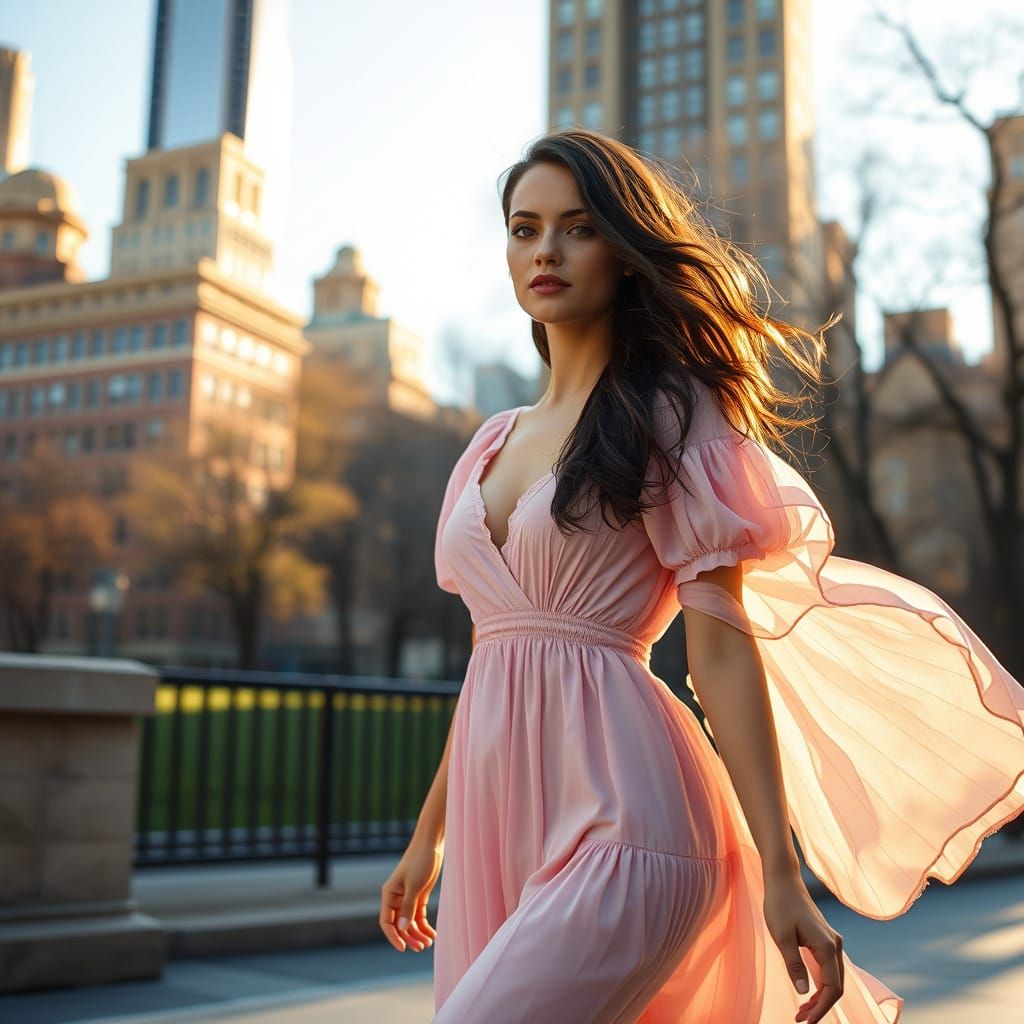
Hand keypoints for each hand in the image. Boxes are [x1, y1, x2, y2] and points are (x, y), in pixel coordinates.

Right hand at [379, 835, 442, 952]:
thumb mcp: (414, 885)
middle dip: (409, 938)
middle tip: (421, 948)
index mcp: (389, 894)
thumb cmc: (420, 861)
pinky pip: (418, 916)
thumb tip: (402, 929)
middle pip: (399, 925)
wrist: (432, 844)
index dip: (393, 936)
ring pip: (410, 922)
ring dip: (418, 934)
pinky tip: (432, 934)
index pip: (387, 921)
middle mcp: (396, 898)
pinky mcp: (419, 896)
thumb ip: (408, 907)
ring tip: (429, 943)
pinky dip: (424, 926)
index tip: (403, 948)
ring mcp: (407, 898)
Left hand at [762, 873, 844, 1022]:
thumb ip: (794, 964)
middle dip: (820, 1006)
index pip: (832, 988)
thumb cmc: (780, 905)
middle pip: (836, 986)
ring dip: (820, 997)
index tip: (806, 1021)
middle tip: (799, 1018)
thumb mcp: (782, 937)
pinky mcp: (824, 939)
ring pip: (832, 978)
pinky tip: (806, 992)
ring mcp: (832, 941)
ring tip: (801, 1010)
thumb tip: (804, 993)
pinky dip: (819, 984)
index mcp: (828, 946)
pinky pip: (827, 968)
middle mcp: (836, 945)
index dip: (821, 1008)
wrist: (783, 880)